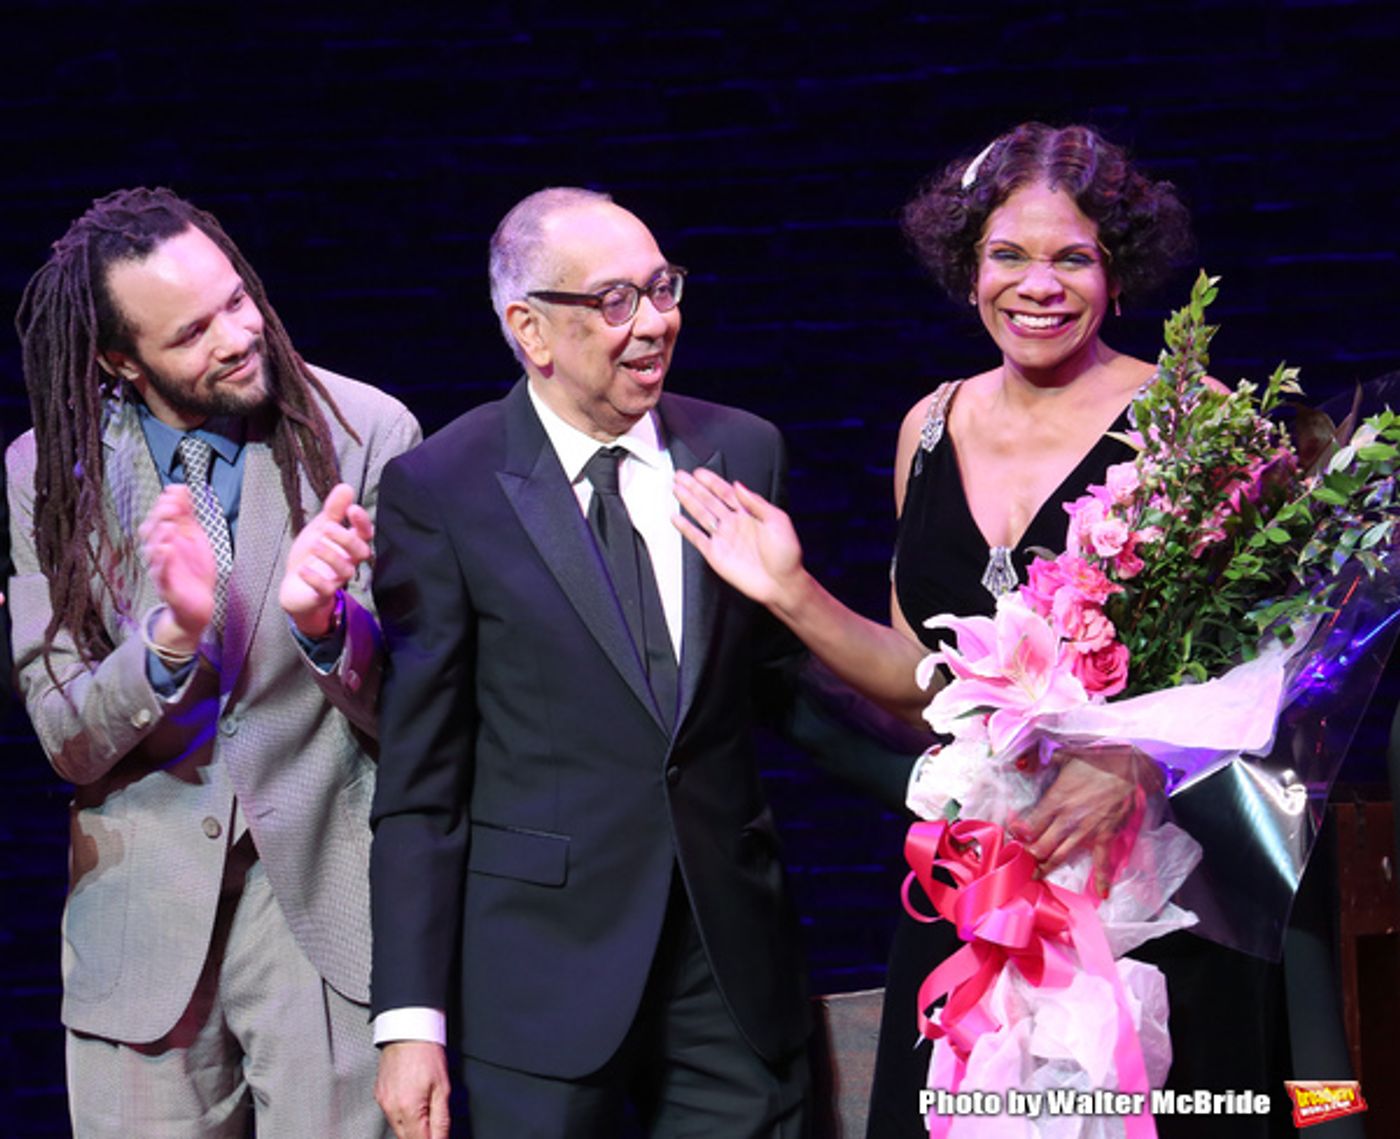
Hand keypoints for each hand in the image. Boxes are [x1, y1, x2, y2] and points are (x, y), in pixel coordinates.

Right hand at [139, 486, 215, 650]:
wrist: (198, 604)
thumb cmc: (194, 571)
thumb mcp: (195, 539)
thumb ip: (188, 517)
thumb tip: (183, 492)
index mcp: (168, 539)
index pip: (160, 516)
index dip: (166, 502)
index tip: (176, 490)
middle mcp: (161, 552)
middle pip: (151, 530)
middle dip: (160, 516)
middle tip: (172, 505)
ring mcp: (162, 568)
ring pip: (153, 551)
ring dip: (160, 536)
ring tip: (169, 525)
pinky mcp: (167, 585)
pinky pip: (161, 573)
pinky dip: (162, 562)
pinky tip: (166, 550)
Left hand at [279, 483, 372, 636]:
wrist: (295, 586)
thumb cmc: (312, 555)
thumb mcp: (320, 528)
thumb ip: (334, 510)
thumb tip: (346, 486)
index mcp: (349, 544)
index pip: (365, 533)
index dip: (362, 522)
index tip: (352, 509)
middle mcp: (348, 561)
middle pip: (361, 552)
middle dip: (347, 539)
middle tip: (327, 528)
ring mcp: (337, 578)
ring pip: (346, 570)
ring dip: (331, 556)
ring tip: (314, 545)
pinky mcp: (323, 594)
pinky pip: (326, 589)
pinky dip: (315, 579)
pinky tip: (303, 569)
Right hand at [376, 1041, 450, 1138]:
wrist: (408, 1029)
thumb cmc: (426, 1052)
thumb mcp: (443, 1088)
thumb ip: (442, 1120)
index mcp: (408, 1108)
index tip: (440, 1138)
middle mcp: (391, 1108)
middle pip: (406, 1138)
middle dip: (421, 1136)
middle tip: (434, 1127)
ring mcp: (383, 1102)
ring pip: (398, 1128)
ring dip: (412, 1128)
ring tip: (425, 1110)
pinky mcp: (379, 1094)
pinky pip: (391, 1115)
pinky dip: (402, 1116)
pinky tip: (413, 1103)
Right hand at [672, 469, 805, 609]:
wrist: (782, 584)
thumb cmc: (786, 556)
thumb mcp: (778, 520)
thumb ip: (756, 502)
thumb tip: (739, 486)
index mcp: (749, 514)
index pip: (726, 492)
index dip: (712, 481)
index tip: (699, 472)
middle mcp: (734, 524)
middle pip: (709, 500)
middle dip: (694, 487)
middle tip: (681, 476)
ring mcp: (723, 538)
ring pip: (701, 515)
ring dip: (688, 501)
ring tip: (676, 489)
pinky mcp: (715, 554)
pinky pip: (697, 538)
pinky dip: (686, 529)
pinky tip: (677, 518)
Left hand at [1009, 743, 1162, 897]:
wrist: (1129, 766)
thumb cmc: (1095, 760)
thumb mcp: (1062, 755)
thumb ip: (1038, 760)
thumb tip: (1020, 765)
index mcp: (1055, 800)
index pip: (1029, 826)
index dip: (1018, 836)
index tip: (1010, 841)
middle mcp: (1067, 819)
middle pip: (1041, 846)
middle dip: (1027, 858)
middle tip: (1017, 866)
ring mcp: (1086, 831)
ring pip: (1061, 856)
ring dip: (1047, 869)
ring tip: (1035, 879)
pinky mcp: (1106, 836)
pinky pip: (1102, 861)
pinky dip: (1102, 877)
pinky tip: (1102, 893)